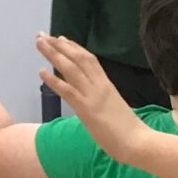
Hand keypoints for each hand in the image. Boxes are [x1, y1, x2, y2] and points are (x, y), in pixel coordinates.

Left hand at [38, 33, 148, 160]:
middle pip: (78, 58)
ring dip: (53, 54)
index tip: (61, 39)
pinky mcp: (87, 109)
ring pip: (71, 69)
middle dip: (59, 45)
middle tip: (42, 35)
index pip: (90, 60)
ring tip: (39, 43)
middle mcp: (99, 86)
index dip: (74, 48)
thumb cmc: (130, 131)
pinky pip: (68, 91)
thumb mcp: (115, 108)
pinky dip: (53, 80)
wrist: (138, 142)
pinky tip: (41, 72)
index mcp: (107, 85)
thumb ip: (103, 101)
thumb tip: (94, 102)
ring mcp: (93, 96)